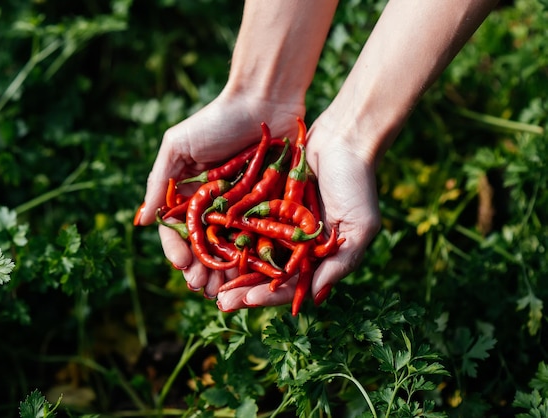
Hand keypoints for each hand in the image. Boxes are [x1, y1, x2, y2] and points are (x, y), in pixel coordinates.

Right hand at [137, 90, 303, 297]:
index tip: (181, 265)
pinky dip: (253, 259)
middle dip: (200, 269)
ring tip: (222, 290)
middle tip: (203, 287)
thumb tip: (141, 221)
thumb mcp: (178, 147)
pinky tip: (249, 275)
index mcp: (190, 193)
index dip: (177, 250)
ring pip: (231, 249)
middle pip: (204, 247)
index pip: (178, 230)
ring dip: (224, 273)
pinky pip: (260, 238)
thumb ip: (159, 181)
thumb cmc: (217, 120)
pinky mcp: (269, 207)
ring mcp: (242, 209)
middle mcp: (214, 205)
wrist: (264, 101)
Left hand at [216, 115, 380, 309]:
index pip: (292, 283)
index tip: (248, 301)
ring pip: (251, 251)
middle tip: (221, 301)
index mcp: (318, 254)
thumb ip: (340, 262)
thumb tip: (316, 298)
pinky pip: (245, 222)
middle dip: (244, 289)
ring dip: (231, 267)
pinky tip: (209, 243)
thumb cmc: (357, 182)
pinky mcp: (266, 202)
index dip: (270, 296)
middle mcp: (296, 243)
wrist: (343, 136)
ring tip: (206, 281)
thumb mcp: (360, 226)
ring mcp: (279, 222)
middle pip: (266, 273)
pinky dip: (229, 233)